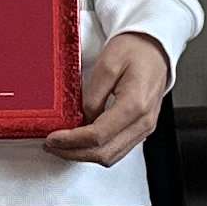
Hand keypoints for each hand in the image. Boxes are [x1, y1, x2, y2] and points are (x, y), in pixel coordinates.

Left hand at [45, 29, 172, 163]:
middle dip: (74, 153)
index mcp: (135, 104)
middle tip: (51, 146)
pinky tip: (80, 142)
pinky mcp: (141, 129)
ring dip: (83, 155)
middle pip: (104, 153)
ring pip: (111, 156)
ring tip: (61, 146)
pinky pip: (117, 149)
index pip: (99, 135)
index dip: (72, 140)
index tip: (52, 138)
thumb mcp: (107, 63)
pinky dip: (96, 150)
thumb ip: (93, 95)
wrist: (155, 48)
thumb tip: (82, 119)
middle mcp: (143, 122)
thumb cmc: (135, 50)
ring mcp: (145, 128)